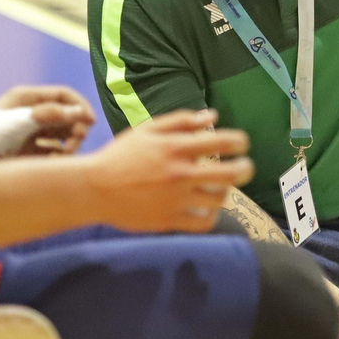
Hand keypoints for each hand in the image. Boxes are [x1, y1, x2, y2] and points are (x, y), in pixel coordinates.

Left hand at [0, 85, 95, 155]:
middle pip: (67, 117)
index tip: (91, 122)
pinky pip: (52, 154)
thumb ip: (52, 115)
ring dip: (68, 146)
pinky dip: (57, 159)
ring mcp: (30, 134)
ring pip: (62, 137)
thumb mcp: (21, 121)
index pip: (64, 96)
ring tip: (62, 156)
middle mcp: (31, 114)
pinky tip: (52, 165)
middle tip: (74, 144)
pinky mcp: (27, 153)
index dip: (80, 107)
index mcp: (27, 99)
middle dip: (76, 129)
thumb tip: (83, 113)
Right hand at [87, 109, 254, 233]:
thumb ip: (182, 121)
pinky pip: (204, 222)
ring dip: (223, 191)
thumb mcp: (147, 130)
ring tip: (217, 187)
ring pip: (219, 198)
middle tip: (245, 168)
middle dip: (245, 169)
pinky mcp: (169, 220)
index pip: (223, 142)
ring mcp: (176, 199)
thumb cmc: (120, 156)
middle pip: (231, 174)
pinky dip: (211, 215)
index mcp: (175, 147)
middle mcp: (180, 173)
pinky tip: (206, 208)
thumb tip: (213, 116)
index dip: (240, 142)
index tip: (242, 144)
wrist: (93, 189)